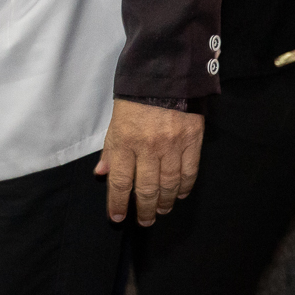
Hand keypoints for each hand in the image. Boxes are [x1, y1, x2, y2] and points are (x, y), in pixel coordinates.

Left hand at [95, 99, 203, 224]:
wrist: (164, 72)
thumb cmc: (135, 97)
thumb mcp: (115, 121)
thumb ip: (110, 150)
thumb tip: (102, 174)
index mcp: (125, 141)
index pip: (120, 181)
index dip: (118, 203)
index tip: (117, 217)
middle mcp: (148, 147)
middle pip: (147, 189)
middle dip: (144, 209)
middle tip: (144, 221)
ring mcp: (172, 145)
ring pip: (169, 184)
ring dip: (165, 203)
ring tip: (161, 211)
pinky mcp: (192, 141)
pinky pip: (189, 172)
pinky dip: (184, 187)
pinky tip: (179, 194)